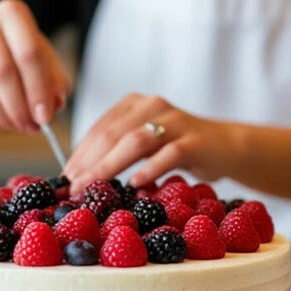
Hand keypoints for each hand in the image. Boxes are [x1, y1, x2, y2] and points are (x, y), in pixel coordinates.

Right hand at [0, 0, 68, 131]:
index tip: (46, 116)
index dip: (39, 89)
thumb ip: (54, 80)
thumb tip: (54, 104)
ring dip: (2, 116)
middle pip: (2, 72)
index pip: (28, 53)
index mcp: (12, 12)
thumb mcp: (42, 58)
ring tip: (17, 126)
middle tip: (32, 127)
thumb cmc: (16, 53)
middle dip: (20, 107)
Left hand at [65, 93, 236, 192]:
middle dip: (89, 161)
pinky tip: (135, 184)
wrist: (226, 145)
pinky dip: (150, 169)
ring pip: (136, 141)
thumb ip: (117, 151)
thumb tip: (78, 177)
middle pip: (113, 133)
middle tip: (72, 186)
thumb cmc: (177, 148)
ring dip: (110, 166)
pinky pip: (170, 154)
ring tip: (93, 186)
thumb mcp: (145, 143)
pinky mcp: (195, 140)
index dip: (80, 153)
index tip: (64, 178)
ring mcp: (176, 121)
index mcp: (135, 104)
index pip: (100, 127)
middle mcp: (153, 106)